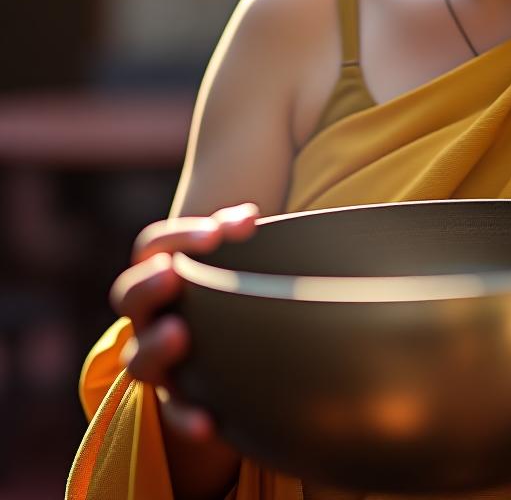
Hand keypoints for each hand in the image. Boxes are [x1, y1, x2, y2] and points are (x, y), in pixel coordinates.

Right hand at [109, 202, 260, 441]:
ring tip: (179, 334)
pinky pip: (174, 412)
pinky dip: (187, 417)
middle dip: (148, 285)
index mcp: (163, 269)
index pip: (154, 245)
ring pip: (138, 358)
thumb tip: (252, 217)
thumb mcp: (240, 259)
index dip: (179, 235)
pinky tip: (210, 423)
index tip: (217, 233)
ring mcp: (158, 357)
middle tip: (172, 273)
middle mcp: (151, 314)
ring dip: (154, 345)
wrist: (232, 346)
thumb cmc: (235, 285)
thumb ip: (242, 237)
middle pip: (128, 296)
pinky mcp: (178, 397)